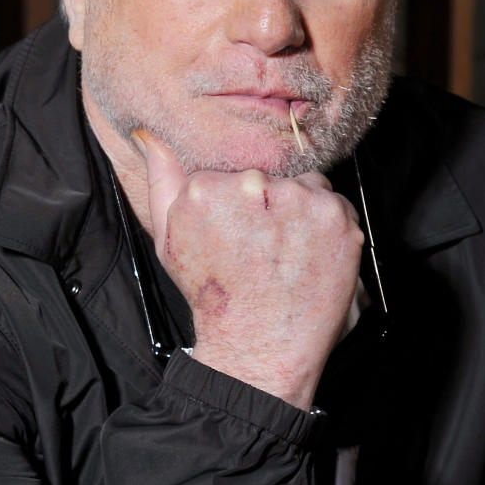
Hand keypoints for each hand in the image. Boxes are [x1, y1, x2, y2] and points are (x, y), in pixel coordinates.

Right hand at [136, 131, 362, 408]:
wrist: (259, 348)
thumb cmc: (213, 298)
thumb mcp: (171, 241)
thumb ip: (162, 182)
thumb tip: (149, 137)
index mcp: (208, 188)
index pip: (232, 175)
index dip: (237, 207)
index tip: (235, 238)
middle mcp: (256, 187)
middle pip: (268, 178)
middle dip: (267, 206)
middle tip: (262, 251)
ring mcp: (300, 201)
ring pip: (303, 186)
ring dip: (299, 212)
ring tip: (286, 254)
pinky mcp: (336, 217)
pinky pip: (334, 201)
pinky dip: (326, 224)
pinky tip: (308, 255)